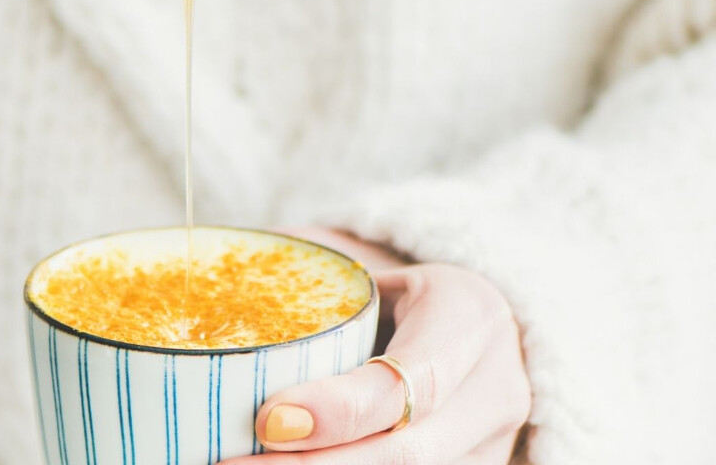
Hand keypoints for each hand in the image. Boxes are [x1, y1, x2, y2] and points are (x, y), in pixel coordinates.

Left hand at [225, 229, 530, 464]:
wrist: (472, 328)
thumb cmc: (397, 293)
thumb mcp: (365, 269)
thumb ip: (304, 271)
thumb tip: (218, 268)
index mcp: (469, 315)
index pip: (410, 379)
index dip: (340, 410)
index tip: (267, 420)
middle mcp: (496, 388)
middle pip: (410, 454)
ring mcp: (494, 444)